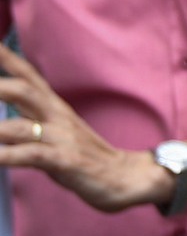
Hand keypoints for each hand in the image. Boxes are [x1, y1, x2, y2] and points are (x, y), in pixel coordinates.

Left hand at [0, 42, 169, 211]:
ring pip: (18, 126)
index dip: (6, 58)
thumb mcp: (57, 130)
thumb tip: (4, 111)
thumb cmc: (86, 155)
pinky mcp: (64, 161)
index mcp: (54, 107)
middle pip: (23, 90)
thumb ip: (29, 117)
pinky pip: (30, 155)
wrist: (125, 176)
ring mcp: (61, 138)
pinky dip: (5, 156)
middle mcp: (57, 116)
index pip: (27, 75)